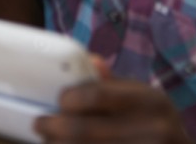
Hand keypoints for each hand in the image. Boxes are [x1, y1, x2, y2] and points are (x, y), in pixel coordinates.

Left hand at [35, 73, 190, 143]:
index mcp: (151, 101)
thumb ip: (111, 83)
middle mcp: (154, 130)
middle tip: (40, 124)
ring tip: (50, 139)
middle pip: (83, 130)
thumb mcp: (143, 97)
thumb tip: (90, 60)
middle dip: (53, 127)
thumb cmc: (155, 123)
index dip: (69, 99)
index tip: (58, 102)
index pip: (97, 95)